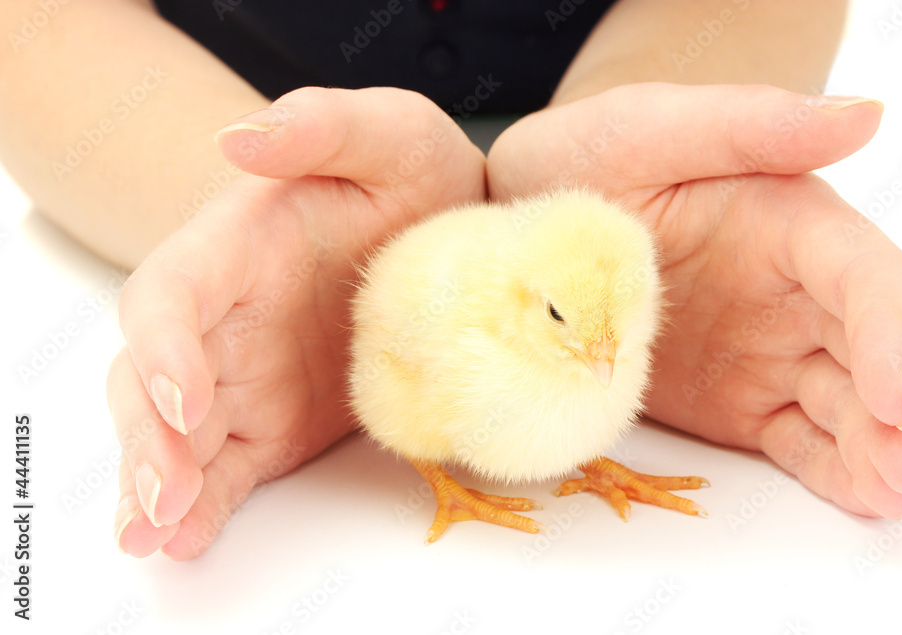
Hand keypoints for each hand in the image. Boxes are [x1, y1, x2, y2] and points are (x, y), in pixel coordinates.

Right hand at [110, 87, 485, 557]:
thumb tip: (240, 139)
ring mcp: (242, 376)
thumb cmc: (413, 175)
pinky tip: (186, 542)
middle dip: (150, 440)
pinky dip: (203, 506)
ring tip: (157, 539)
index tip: (189, 397)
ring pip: (176, 437)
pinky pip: (224, 469)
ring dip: (159, 487)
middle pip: (153, 380)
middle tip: (162, 499)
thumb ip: (321, 125)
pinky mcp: (271, 423)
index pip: (172, 295)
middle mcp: (223, 318)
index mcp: (235, 246)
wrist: (447, 230)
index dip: (165, 347)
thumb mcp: (391, 132)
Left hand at [487, 83, 901, 518]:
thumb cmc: (588, 159)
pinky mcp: (741, 400)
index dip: (891, 338)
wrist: (524, 223)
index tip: (895, 400)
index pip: (867, 278)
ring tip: (890, 500)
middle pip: (887, 349)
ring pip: (856, 405)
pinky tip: (862, 501)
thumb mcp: (649, 128)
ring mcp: (772, 351)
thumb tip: (865, 115)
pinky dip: (836, 472)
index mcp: (791, 222)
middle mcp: (797, 291)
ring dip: (882, 452)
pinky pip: (802, 440)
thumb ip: (751, 123)